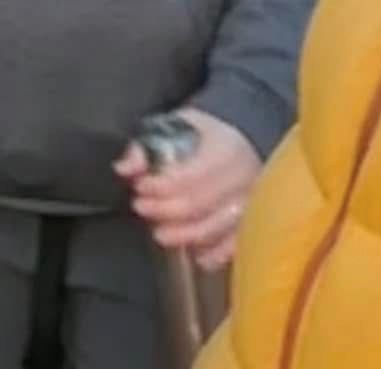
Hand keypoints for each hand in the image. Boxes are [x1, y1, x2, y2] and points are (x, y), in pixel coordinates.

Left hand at [114, 108, 261, 271]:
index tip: (139, 187)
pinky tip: (195, 254)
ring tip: (161, 233)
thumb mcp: (177, 126)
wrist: (245, 138)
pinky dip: (214, 254)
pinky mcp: (256, 221)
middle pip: (198, 205)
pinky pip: (235, 245)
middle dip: (164, 211)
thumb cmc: (207, 134)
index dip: (158, 187)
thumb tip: (124, 168)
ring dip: (184, 235)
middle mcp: (242, 177)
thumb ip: (148, 147)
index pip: (187, 177)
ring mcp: (252, 202)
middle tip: (142, 208)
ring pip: (215, 229)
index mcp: (224, 149)